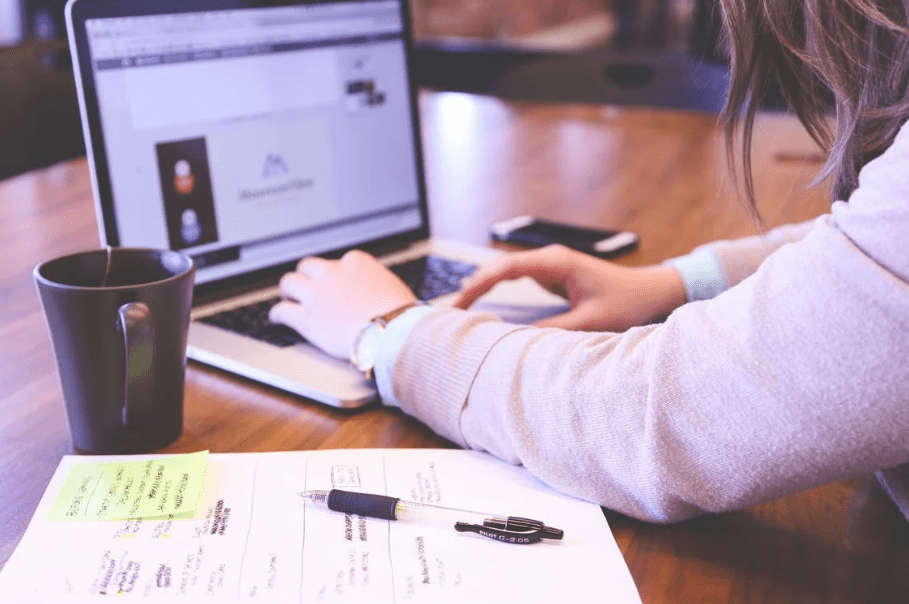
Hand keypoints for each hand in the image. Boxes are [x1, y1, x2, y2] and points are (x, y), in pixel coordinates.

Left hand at [268, 250, 416, 359]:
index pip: (337, 262)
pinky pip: (282, 311)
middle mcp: (332, 273)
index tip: (334, 282)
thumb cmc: (401, 314)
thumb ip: (377, 284)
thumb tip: (379, 293)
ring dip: (288, 290)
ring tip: (288, 298)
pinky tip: (277, 318)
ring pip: (289, 283)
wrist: (393, 333)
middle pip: (307, 266)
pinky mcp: (306, 319)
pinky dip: (277, 314)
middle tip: (306, 286)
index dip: (334, 274)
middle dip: (306, 276)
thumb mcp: (393, 287)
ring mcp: (317, 295)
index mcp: (356, 262)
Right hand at [454, 244, 686, 331]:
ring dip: (483, 287)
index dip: (479, 284)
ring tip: (460, 310)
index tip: (460, 303)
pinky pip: (516, 279)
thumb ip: (554, 330)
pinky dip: (497, 290)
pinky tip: (483, 305)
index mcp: (556, 262)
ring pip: (505, 272)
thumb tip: (517, 340)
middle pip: (499, 267)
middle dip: (473, 286)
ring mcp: (550, 265)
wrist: (650, 292)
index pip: (506, 268)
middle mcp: (550, 259)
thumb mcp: (590, 322)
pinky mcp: (552, 275)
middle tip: (451, 312)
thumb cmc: (627, 303)